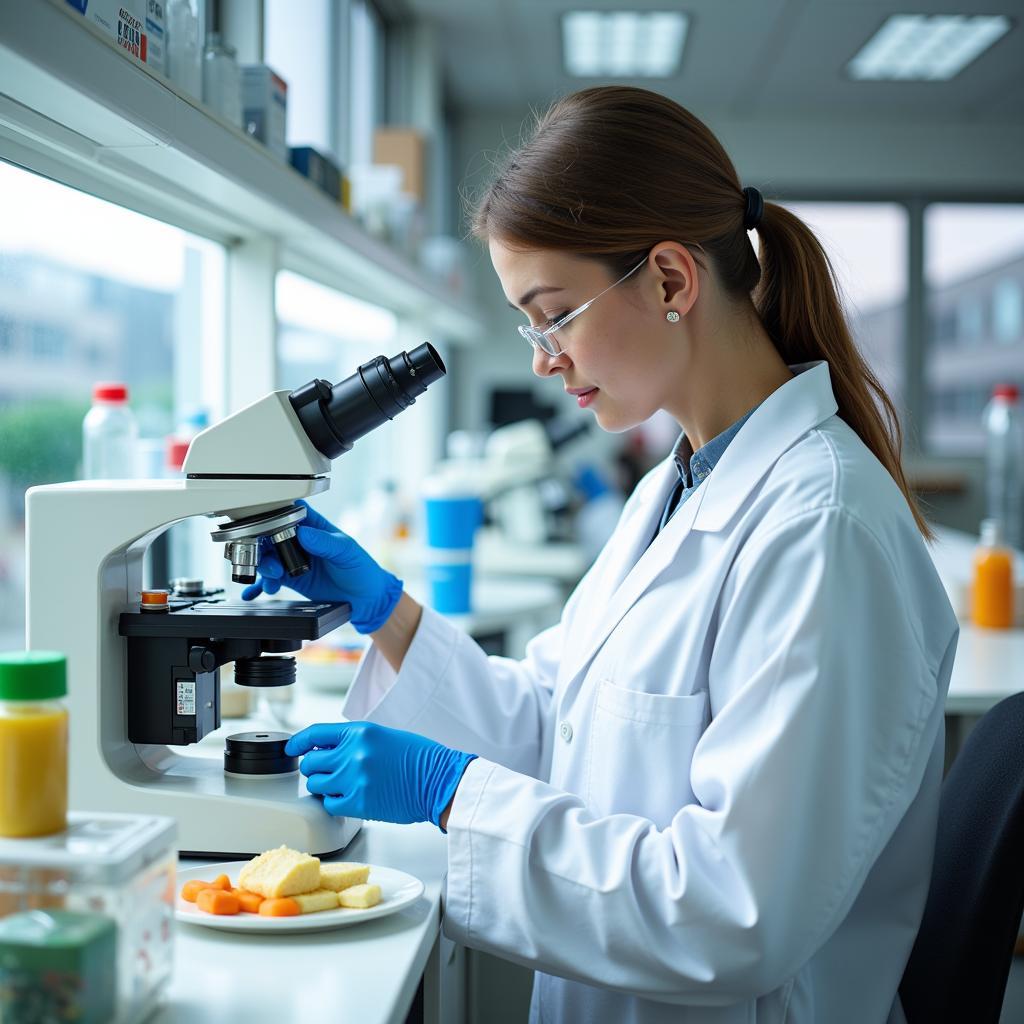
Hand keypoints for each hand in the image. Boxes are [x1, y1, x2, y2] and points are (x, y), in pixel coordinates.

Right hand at [241, 501, 402, 633]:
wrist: (367, 601)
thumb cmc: (363, 570)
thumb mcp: (347, 552)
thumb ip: (326, 542)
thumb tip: (304, 532)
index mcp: (315, 527)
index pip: (289, 513)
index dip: (273, 516)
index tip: (264, 526)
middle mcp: (301, 542)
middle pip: (270, 536)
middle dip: (264, 548)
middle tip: (271, 564)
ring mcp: (294, 561)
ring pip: (268, 558)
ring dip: (264, 567)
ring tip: (273, 579)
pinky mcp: (292, 580)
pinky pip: (271, 579)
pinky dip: (260, 584)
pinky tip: (254, 591)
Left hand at [285, 722, 475, 828]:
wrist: (439, 781)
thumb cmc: (418, 759)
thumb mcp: (383, 737)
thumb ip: (354, 741)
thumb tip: (328, 751)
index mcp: (360, 731)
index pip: (316, 734)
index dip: (299, 742)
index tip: (291, 748)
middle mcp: (353, 752)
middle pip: (311, 762)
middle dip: (315, 768)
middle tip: (327, 773)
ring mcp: (354, 778)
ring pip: (316, 784)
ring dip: (324, 786)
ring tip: (341, 787)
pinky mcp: (358, 802)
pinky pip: (329, 804)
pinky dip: (334, 803)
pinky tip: (349, 799)